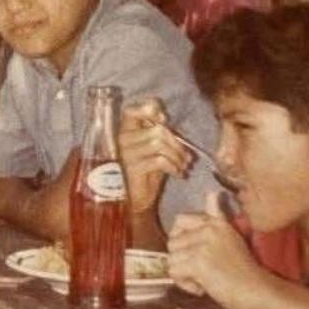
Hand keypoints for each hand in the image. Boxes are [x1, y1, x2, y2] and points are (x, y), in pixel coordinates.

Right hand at [118, 98, 191, 213]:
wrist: (136, 198)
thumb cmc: (146, 171)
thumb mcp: (153, 148)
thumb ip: (157, 133)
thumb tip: (167, 123)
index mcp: (125, 130)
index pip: (131, 110)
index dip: (150, 110)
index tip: (164, 121)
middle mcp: (122, 139)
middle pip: (156, 129)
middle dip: (177, 143)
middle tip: (186, 156)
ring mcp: (126, 153)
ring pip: (159, 143)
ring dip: (178, 156)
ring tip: (183, 165)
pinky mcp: (132, 168)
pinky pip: (159, 160)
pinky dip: (174, 167)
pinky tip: (178, 174)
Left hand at [168, 193, 269, 308]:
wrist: (256, 291)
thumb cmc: (244, 269)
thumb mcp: (231, 237)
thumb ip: (216, 216)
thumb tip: (212, 193)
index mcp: (215, 222)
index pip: (180, 219)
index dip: (181, 237)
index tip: (194, 251)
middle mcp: (208, 229)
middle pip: (172, 242)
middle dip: (183, 259)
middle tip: (203, 268)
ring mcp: (203, 245)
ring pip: (172, 258)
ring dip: (184, 273)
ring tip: (204, 277)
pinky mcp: (198, 262)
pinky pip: (174, 271)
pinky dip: (185, 283)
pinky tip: (202, 286)